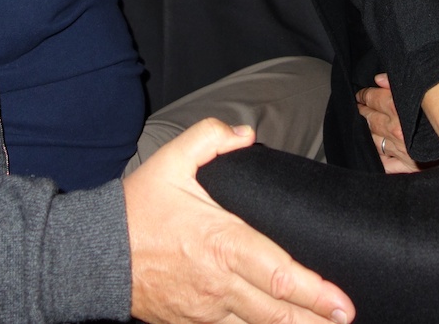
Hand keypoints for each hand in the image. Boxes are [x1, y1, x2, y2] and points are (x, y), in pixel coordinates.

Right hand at [124, 118, 353, 323]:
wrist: (93, 256)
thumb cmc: (136, 209)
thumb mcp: (170, 161)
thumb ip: (208, 137)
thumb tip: (245, 133)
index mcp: (221, 242)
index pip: (277, 273)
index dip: (313, 292)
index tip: (341, 302)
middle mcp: (218, 282)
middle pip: (276, 311)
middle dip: (315, 321)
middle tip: (346, 322)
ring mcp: (205, 309)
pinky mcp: (192, 323)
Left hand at [356, 74, 418, 173]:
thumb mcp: (424, 93)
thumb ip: (398, 83)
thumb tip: (379, 80)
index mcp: (399, 110)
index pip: (374, 99)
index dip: (365, 95)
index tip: (361, 94)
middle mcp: (395, 130)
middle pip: (370, 118)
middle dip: (362, 110)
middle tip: (358, 106)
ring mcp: (398, 149)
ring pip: (373, 138)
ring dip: (365, 129)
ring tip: (362, 122)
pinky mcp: (404, 166)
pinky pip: (384, 163)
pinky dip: (377, 156)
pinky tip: (373, 151)